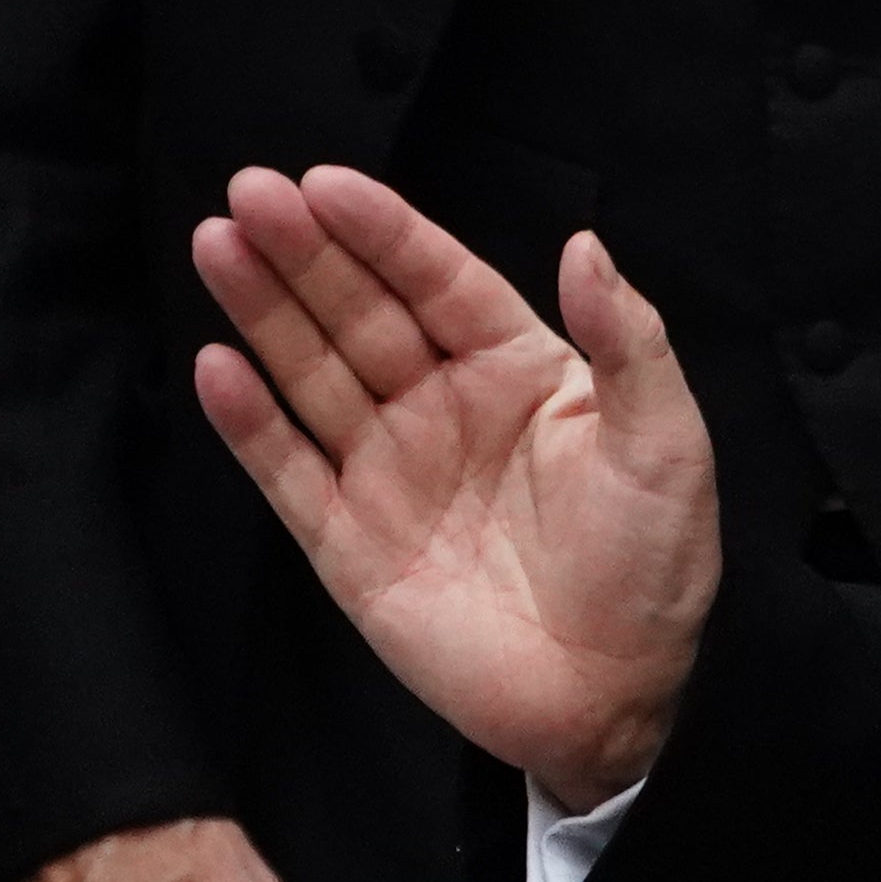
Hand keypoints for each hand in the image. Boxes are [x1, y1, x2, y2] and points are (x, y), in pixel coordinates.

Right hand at [188, 164, 722, 814]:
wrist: (617, 699)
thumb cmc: (654, 566)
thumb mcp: (665, 441)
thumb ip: (626, 340)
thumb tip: (585, 242)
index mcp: (517, 369)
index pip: (436, 280)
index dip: (381, 231)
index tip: (325, 181)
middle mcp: (444, 407)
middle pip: (359, 312)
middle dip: (303, 252)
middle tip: (248, 192)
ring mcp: (390, 473)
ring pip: (312, 373)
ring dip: (263, 312)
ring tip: (216, 245)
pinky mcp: (350, 546)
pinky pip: (289, 472)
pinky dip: (249, 423)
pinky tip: (216, 367)